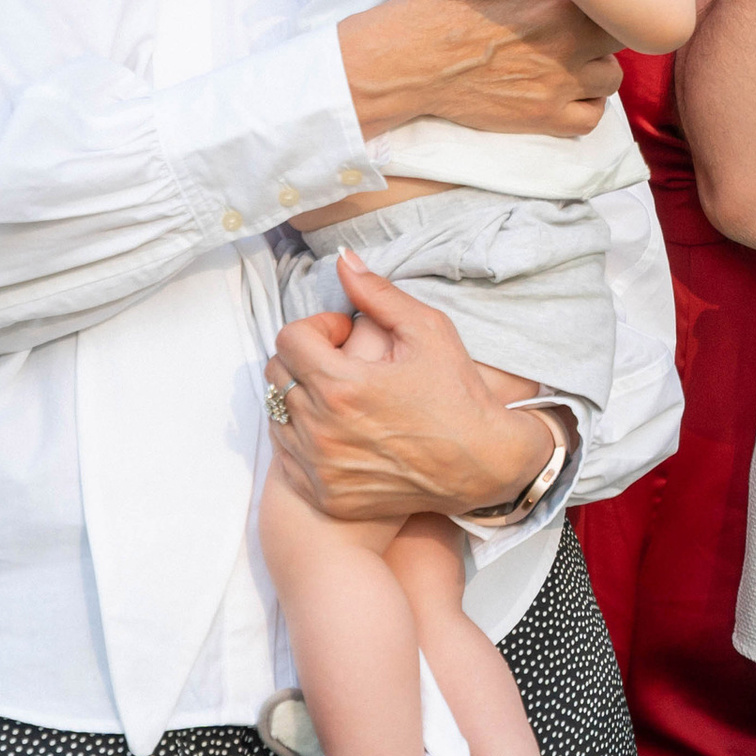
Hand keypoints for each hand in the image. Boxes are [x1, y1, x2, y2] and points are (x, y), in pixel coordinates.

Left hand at [264, 255, 562, 522]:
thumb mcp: (428, 330)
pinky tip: (341, 429)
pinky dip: (303, 437)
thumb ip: (378, 293)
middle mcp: (322, 430)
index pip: (289, 339)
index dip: (318, 325)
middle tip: (343, 360)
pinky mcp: (325, 495)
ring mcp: (320, 468)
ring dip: (301, 396)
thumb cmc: (457, 392)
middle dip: (305, 356)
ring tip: (342, 394)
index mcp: (342, 385)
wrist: (480, 463)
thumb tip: (342, 260)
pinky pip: (287, 457)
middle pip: (275, 374)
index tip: (346, 333)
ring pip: (276, 415)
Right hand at [376, 0, 621, 135]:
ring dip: (592, 70)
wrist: (407, 55)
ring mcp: (561, 81)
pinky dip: (580, 105)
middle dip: (598, 33)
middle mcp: (570, 38)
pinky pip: (591, 116)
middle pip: (615, 36)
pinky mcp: (547, 116)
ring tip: (564, 59)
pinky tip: (558, 89)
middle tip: (569, 29)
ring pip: (609, 78)